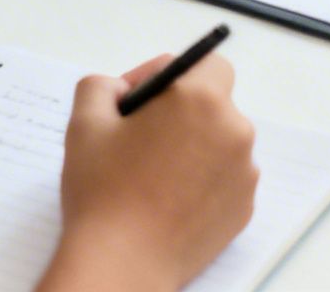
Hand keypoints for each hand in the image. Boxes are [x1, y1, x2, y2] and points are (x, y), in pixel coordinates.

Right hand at [37, 55, 257, 291]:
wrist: (121, 264)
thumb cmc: (102, 192)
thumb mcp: (85, 123)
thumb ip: (102, 86)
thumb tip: (121, 90)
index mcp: (201, 100)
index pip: (207, 64)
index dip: (173, 75)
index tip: (142, 100)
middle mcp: (234, 132)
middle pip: (213, 105)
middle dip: (180, 114)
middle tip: (140, 138)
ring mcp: (244, 173)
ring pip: (220, 143)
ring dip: (193, 148)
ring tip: (152, 174)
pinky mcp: (244, 208)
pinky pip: (225, 179)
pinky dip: (202, 182)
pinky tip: (168, 199)